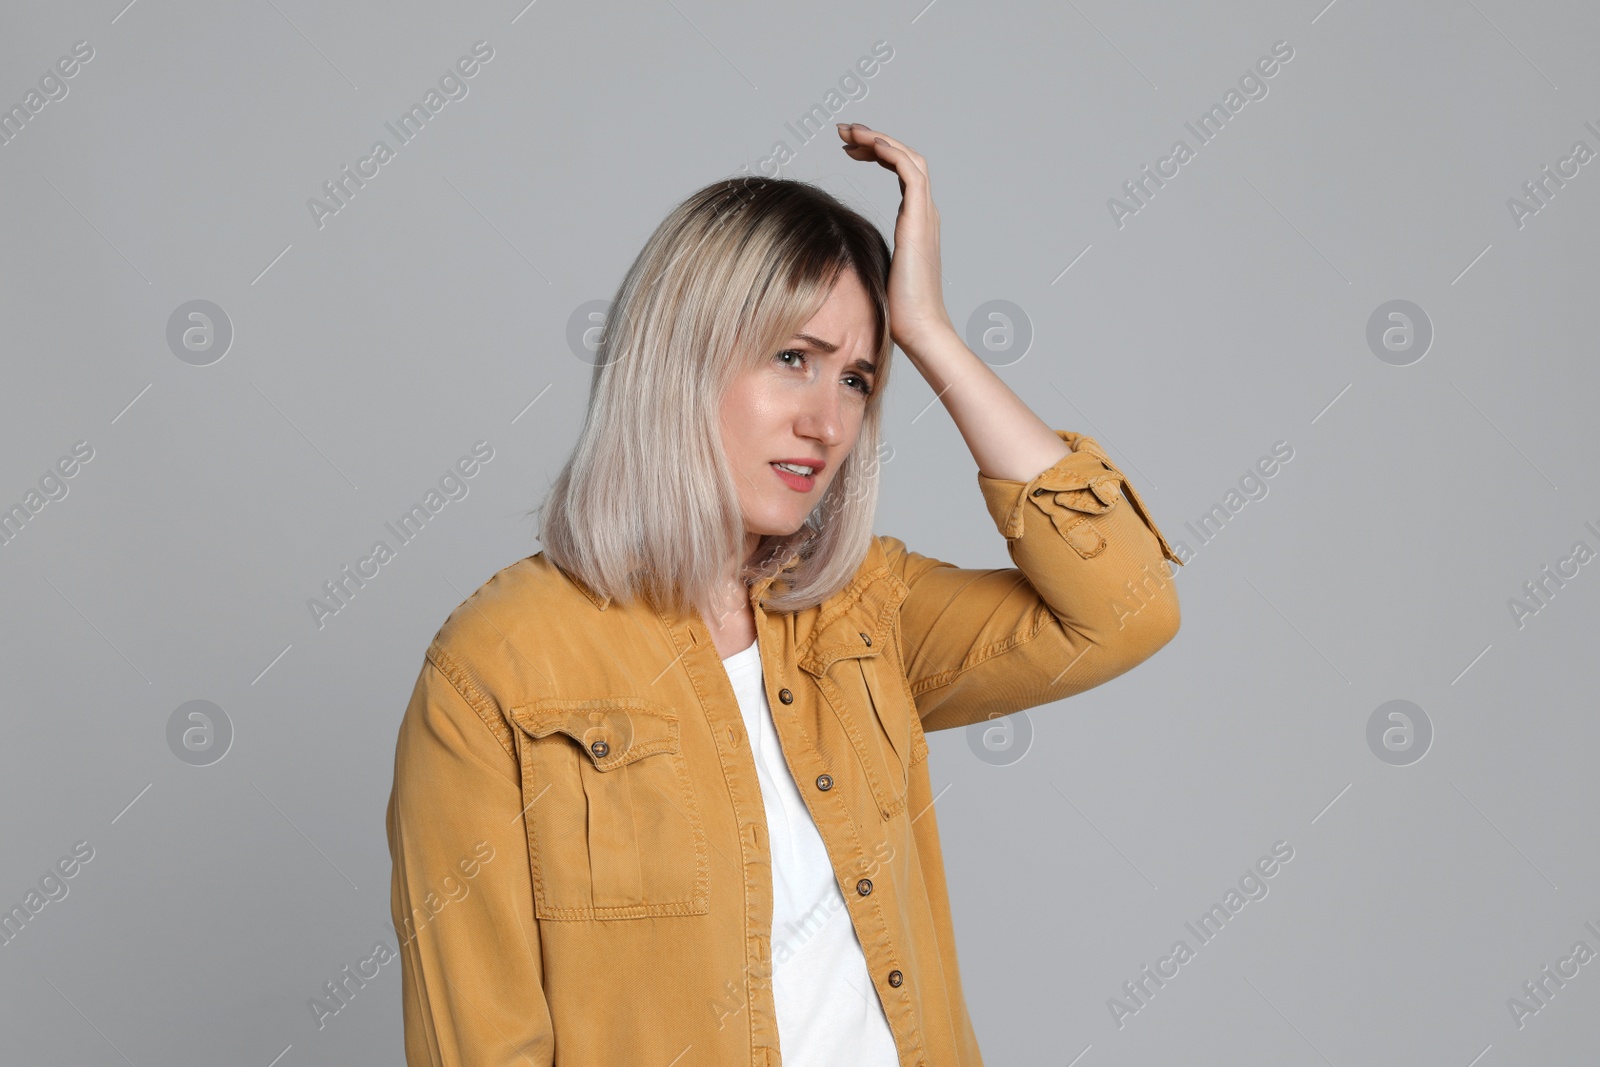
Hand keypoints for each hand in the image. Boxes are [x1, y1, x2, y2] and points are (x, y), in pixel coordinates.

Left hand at [837, 123, 955, 357]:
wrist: (918, 329)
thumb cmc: (895, 310)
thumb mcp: (872, 268)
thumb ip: (862, 250)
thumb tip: (834, 248)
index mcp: (915, 222)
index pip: (900, 171)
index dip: (875, 153)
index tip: (847, 148)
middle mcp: (924, 214)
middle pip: (904, 158)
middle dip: (874, 139)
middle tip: (843, 132)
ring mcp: (924, 216)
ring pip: (909, 158)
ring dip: (879, 140)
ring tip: (849, 133)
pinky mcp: (919, 222)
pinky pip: (911, 173)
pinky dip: (892, 153)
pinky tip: (870, 145)